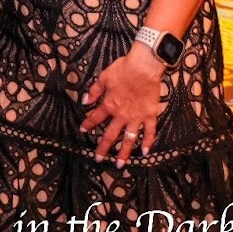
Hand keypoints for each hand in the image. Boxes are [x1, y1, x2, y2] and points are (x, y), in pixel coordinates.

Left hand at [80, 44, 166, 166]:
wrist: (144, 66)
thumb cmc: (124, 69)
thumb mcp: (104, 77)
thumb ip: (94, 91)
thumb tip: (84, 101)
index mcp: (109, 105)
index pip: (95, 118)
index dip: (88, 124)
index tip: (82, 130)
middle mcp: (122, 115)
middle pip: (110, 135)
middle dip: (103, 148)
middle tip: (98, 159)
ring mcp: (137, 117)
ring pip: (129, 139)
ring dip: (124, 152)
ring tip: (119, 164)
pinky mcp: (150, 115)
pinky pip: (149, 132)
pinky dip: (147, 142)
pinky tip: (145, 153)